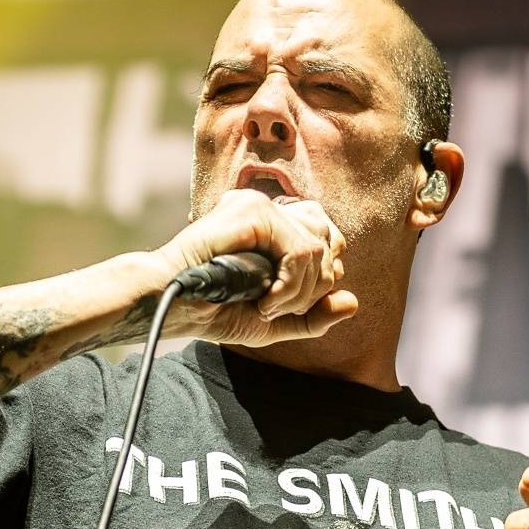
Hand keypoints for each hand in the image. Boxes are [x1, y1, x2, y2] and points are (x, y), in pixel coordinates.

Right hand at [147, 190, 358, 345]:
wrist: (174, 307)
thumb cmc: (213, 310)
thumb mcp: (273, 321)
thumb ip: (313, 315)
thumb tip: (353, 303)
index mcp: (273, 225)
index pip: (328, 239)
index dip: (321, 278)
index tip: (287, 306)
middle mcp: (269, 209)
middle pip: (329, 240)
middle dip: (315, 287)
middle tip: (278, 309)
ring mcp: (260, 207)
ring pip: (317, 248)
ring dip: (300, 291)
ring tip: (268, 307)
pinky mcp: (254, 212)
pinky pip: (299, 251)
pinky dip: (289, 285)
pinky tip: (265, 301)